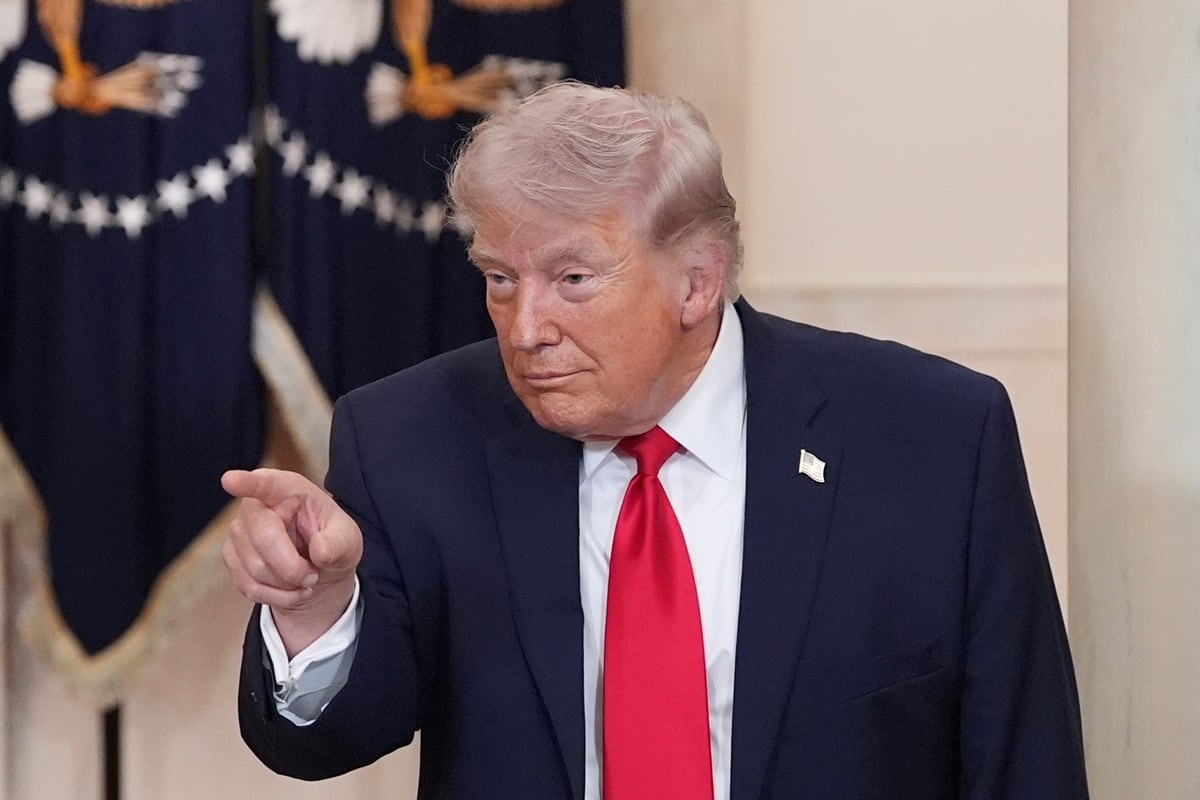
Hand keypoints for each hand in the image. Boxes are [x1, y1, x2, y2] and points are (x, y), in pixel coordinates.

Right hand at [221, 468, 362, 655]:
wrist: (319, 571)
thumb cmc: (332, 543)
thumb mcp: (347, 540)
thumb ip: (338, 543)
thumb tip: (320, 550)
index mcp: (288, 490)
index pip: (266, 484)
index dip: (247, 483)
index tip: (231, 480)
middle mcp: (257, 506)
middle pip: (263, 538)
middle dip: (292, 567)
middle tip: (313, 575)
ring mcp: (239, 531)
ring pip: (255, 568)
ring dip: (286, 584)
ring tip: (304, 578)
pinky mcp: (231, 556)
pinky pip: (249, 585)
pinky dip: (276, 596)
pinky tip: (291, 590)